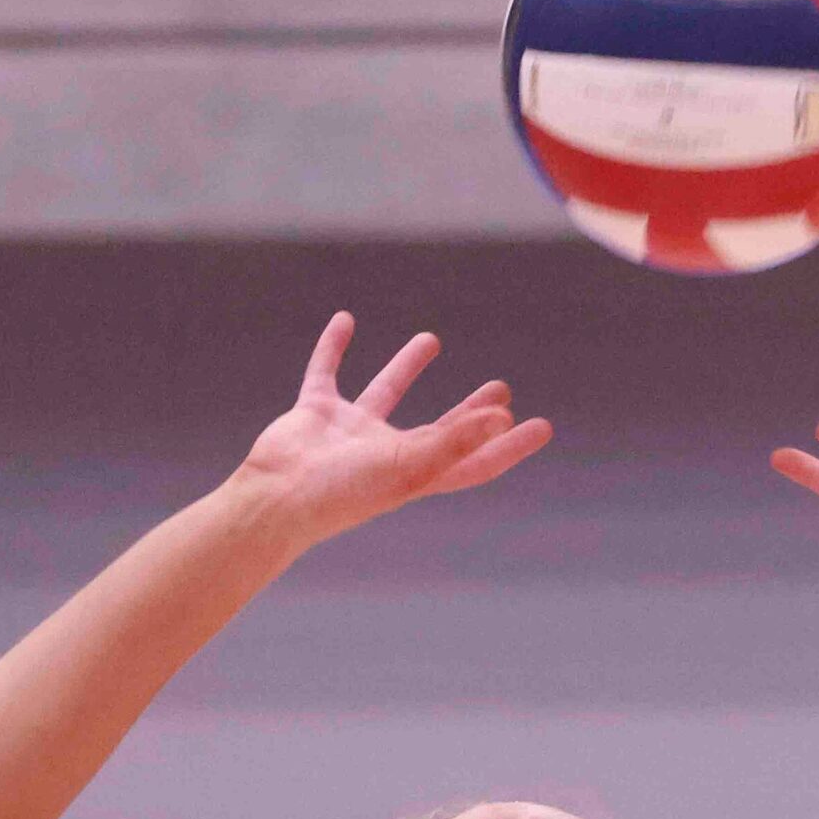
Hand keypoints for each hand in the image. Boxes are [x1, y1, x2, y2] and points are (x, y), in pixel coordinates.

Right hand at [233, 313, 550, 550]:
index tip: (542, 426)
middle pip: (442, 428)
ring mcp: (349, 433)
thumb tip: (502, 418)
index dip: (509, 445)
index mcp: (416, 473)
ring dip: (407, 366)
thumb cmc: (344, 492)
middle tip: (501, 387)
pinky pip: (327, 372)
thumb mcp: (408, 465)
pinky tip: (345, 320)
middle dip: (471, 411)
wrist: (276, 498)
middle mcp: (387, 454)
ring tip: (431, 338)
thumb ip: (455, 441)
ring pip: (386, 392)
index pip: (475, 459)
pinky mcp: (315, 413)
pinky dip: (334, 346)